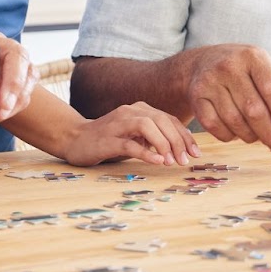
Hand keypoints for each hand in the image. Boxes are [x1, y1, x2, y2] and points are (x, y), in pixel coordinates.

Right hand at [59, 102, 201, 166]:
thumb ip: (154, 137)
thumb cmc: (109, 140)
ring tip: (172, 161)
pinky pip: (129, 143)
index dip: (185, 136)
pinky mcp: (107, 139)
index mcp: (139, 110)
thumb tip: (181, 148)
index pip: (169, 119)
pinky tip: (157, 161)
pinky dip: (146, 152)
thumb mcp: (135, 136)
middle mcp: (130, 112)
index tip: (195, 153)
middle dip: (178, 141)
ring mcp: (118, 124)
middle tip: (185, 160)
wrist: (75, 139)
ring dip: (163, 144)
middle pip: (162, 120)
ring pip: (147, 126)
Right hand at [183, 44, 270, 152]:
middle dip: (270, 134)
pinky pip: (215, 127)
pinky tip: (236, 132)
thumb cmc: (241, 71)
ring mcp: (209, 81)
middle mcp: (229, 66)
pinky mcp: (196, 97)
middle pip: (254, 110)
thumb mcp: (262, 73)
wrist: (202, 63)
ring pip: (235, 122)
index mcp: (253, 57)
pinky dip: (229, 136)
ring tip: (258, 136)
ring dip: (251, 136)